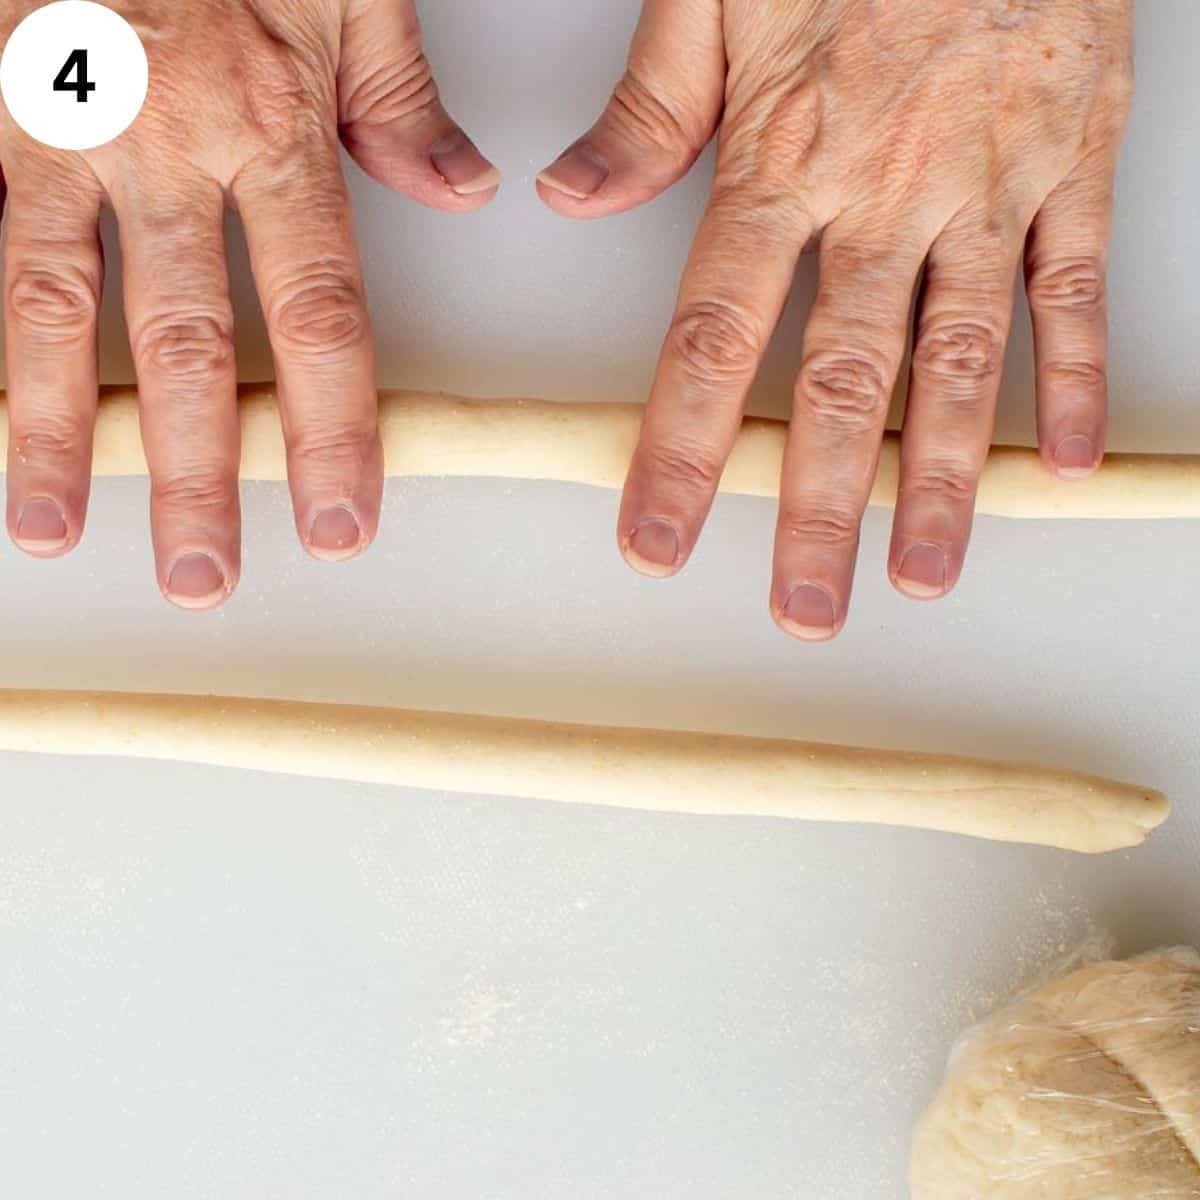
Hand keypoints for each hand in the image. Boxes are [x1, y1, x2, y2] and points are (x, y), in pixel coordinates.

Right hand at [1, 0, 498, 608]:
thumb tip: (464, 194)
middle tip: (202, 576)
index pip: (318, 313)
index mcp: (269, 124)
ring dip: (60, 430)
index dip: (331, 429)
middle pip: (188, 342)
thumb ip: (399, 102)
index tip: (337, 521)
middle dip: (195, 471)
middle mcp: (164, 144)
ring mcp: (59, 129)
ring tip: (56, 525)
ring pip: (57, 306)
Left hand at [538, 0, 1132, 639]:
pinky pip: (1075, 289)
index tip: (657, 541)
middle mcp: (887, 190)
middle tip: (805, 607)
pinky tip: (1056, 465)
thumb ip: (649, 110)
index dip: (681, 450)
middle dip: (820, 508)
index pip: (715, 335)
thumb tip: (570, 199)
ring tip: (922, 575)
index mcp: (786, 158)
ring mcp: (991, 184)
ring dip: (941, 480)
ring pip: (963, 359)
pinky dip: (1074, 379)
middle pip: (845, 381)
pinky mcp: (1077, 164)